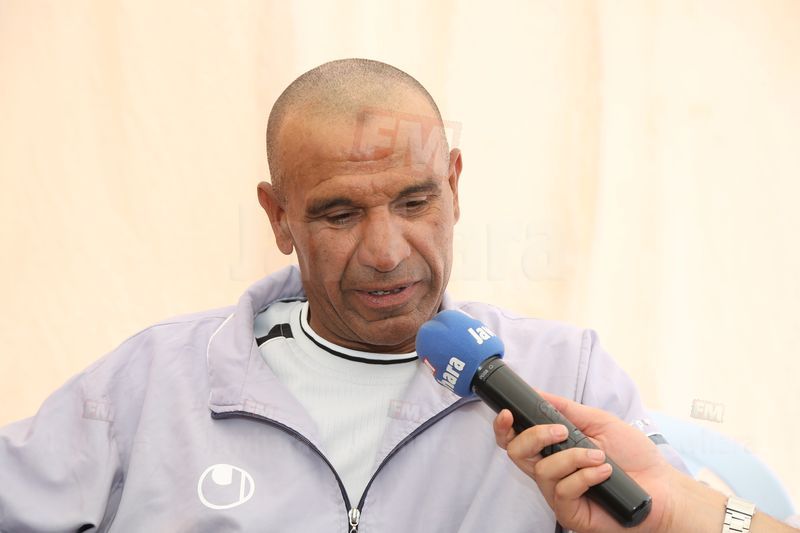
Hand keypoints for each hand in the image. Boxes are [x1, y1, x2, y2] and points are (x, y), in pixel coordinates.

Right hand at [493, 391, 676, 532]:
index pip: (515, 439)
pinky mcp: (570, 514)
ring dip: (573, 458)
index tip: (509, 413)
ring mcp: (558, 494)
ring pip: (542, 471)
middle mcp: (550, 471)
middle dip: (534, 436)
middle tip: (562, 432)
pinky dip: (585, 477)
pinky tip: (604, 474)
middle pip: (516, 453)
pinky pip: (563, 491)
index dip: (504, 427)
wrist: (663, 489)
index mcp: (552, 449)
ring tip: (600, 457)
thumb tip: (539, 393)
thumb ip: (567, 409)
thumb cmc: (634, 457)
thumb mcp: (599, 422)